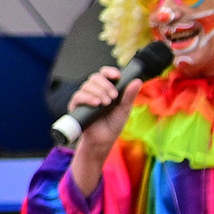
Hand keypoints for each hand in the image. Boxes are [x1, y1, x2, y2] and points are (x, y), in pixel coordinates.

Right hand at [67, 64, 141, 192]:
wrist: (102, 141)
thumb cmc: (113, 125)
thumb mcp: (124, 109)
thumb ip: (129, 95)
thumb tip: (138, 81)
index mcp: (106, 89)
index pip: (104, 74)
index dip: (109, 72)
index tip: (117, 76)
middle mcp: (94, 91)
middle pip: (95, 78)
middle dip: (105, 85)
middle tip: (113, 97)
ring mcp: (84, 98)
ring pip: (87, 85)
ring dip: (98, 92)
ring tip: (106, 103)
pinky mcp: (76, 106)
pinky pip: (78, 96)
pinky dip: (87, 97)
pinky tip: (96, 103)